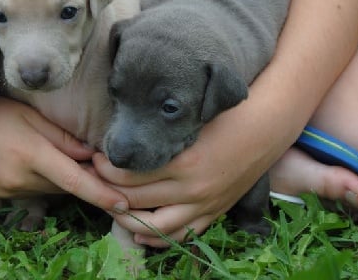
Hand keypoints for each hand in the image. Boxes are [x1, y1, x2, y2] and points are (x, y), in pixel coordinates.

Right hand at [0, 94, 128, 213]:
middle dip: (86, 179)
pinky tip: (37, 160)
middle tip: (102, 164)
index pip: (75, 180)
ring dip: (63, 178)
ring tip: (65, 156)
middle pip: (66, 186)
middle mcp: (20, 180)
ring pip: (49, 189)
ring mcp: (7, 191)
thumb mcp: (26, 115)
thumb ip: (60, 136)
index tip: (125, 203)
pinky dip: (43, 180)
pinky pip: (31, 190)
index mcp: (30, 155)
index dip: (102, 194)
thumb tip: (91, 154)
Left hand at [93, 101, 286, 246]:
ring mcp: (203, 206)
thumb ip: (161, 138)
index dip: (105, 169)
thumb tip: (127, 143)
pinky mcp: (213, 213)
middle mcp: (192, 191)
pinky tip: (138, 232)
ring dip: (126, 219)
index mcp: (182, 164)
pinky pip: (181, 235)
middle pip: (135, 201)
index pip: (129, 176)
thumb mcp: (190, 126)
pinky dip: (157, 238)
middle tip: (93, 180)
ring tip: (110, 206)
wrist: (264, 129)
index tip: (95, 159)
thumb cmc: (224, 119)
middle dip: (107, 191)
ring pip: (155, 226)